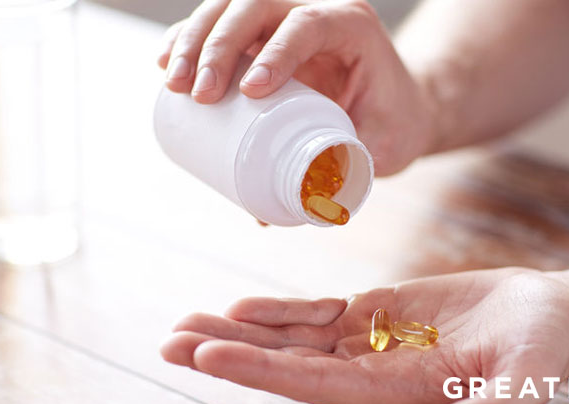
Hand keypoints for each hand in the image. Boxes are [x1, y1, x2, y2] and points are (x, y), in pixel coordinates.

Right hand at [157, 0, 436, 175]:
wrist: (401, 105)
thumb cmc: (395, 125)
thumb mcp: (382, 147)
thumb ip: (334, 178)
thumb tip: (266, 217)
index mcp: (353, 28)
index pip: (308, 25)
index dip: (276, 51)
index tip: (249, 92)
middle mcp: (318, 11)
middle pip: (258, 6)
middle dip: (220, 44)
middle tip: (200, 93)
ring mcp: (287, 17)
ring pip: (231, 6)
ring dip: (194, 38)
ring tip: (175, 83)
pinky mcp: (265, 34)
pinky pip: (221, 22)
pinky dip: (190, 35)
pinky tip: (167, 60)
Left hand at [161, 268, 568, 403]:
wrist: (546, 318)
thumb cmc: (543, 350)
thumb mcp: (526, 381)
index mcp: (393, 391)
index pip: (311, 382)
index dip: (258, 368)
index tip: (206, 354)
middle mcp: (368, 372)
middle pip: (284, 364)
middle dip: (226, 352)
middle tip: (169, 341)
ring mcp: (367, 342)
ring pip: (289, 338)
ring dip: (238, 329)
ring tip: (184, 322)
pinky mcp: (374, 314)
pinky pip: (315, 313)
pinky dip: (277, 311)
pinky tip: (242, 306)